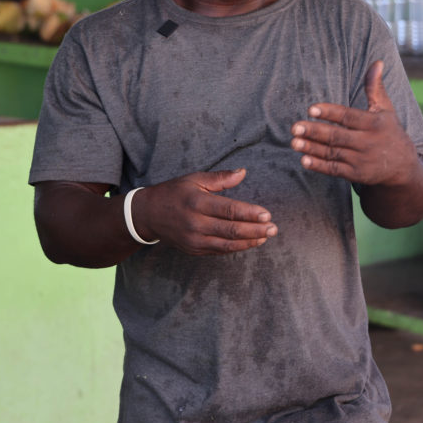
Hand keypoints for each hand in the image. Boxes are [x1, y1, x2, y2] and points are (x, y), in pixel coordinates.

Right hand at [130, 169, 276, 254]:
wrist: (148, 214)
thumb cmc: (174, 192)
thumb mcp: (194, 179)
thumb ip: (220, 178)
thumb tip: (243, 172)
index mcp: (197, 202)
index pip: (229, 210)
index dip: (250, 213)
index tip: (267, 214)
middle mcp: (195, 223)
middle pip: (231, 230)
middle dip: (256, 230)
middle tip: (274, 228)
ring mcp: (194, 239)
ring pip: (228, 244)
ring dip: (250, 242)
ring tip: (266, 236)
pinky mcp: (194, 250)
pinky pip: (219, 250)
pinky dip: (236, 247)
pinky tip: (250, 242)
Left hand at [290, 60, 418, 186]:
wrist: (403, 168)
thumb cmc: (390, 132)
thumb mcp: (386, 110)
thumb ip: (375, 87)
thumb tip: (377, 62)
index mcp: (374, 124)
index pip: (348, 117)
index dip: (329, 112)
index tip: (311, 109)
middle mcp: (368, 142)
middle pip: (337, 136)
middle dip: (314, 132)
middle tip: (294, 127)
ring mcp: (362, 160)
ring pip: (333, 153)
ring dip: (312, 148)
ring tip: (294, 142)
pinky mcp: (356, 174)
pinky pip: (335, 169)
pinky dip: (319, 166)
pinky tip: (304, 160)